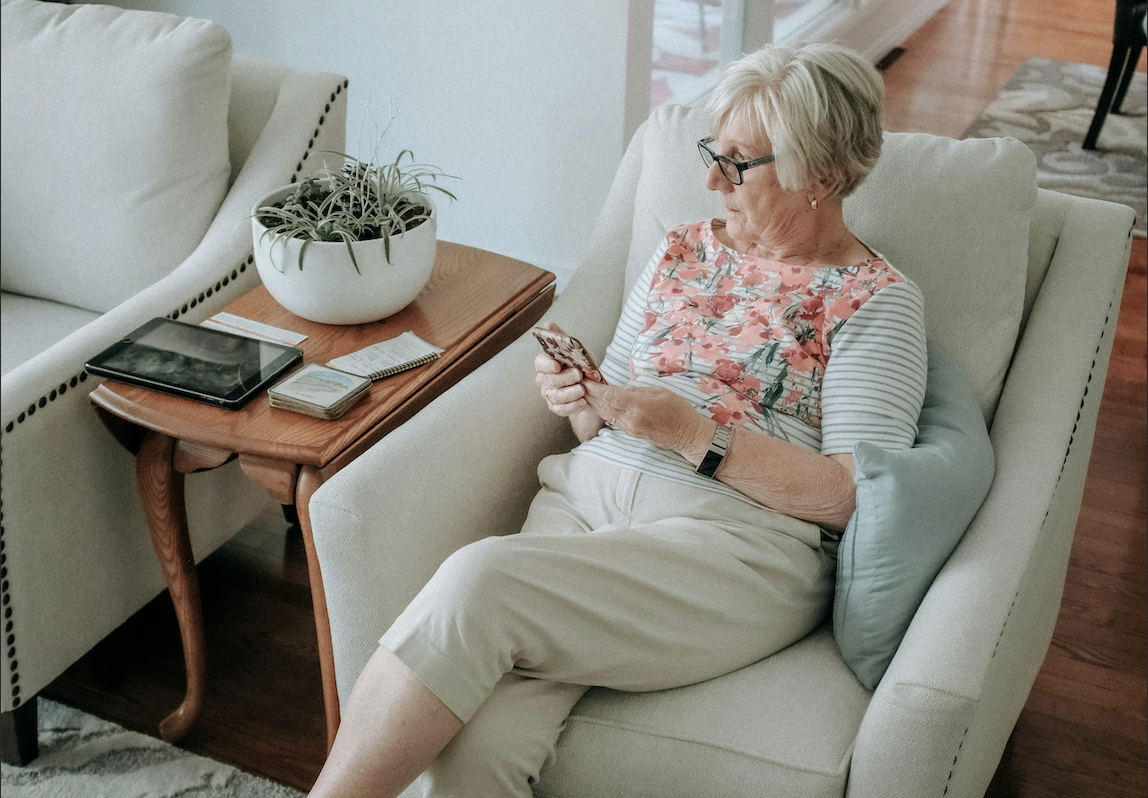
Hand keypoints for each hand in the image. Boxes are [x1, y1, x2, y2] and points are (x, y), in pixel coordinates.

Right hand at [534, 322, 590, 417]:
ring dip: (569, 394)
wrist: (591, 386)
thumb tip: (548, 324)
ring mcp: (549, 394)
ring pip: (555, 396)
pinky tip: (583, 402)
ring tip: (583, 390)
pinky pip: (561, 409)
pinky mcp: (556, 407)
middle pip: (548, 380)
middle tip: (578, 375)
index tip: (557, 365)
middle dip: (564, 379)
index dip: (547, 364)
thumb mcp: (575, 350)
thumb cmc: (580, 365)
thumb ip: (562, 338)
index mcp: (546, 363)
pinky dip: (572, 407)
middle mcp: (544, 380)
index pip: (540, 363)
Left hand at [582, 380, 712, 459]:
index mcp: (638, 406)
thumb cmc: (678, 411)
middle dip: (588, 394)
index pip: (610, 396)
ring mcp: (629, 428)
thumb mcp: (659, 392)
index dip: (594, 388)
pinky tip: (596, 403)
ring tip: (581, 391)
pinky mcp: (630, 433)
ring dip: (592, 403)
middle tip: (576, 382)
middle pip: (602, 406)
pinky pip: (612, 419)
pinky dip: (602, 410)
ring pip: (604, 414)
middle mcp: (630, 419)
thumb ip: (637, 390)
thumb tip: (620, 389)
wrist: (687, 435)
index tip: (583, 379)